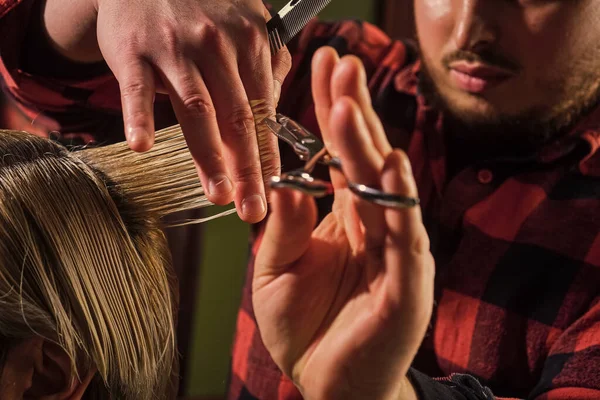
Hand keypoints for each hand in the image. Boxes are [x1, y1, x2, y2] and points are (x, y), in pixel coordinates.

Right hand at [43, 0, 291, 221]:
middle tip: (252, 208)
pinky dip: (139, 117)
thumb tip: (274, 115)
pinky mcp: (133, 50)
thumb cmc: (203, 7)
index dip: (269, 156)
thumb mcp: (248, 22)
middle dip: (247, 169)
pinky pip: (137, 88)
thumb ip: (267, 66)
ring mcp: (174, 47)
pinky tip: (142, 146)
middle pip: (237, 117)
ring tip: (218, 194)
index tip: (275, 194)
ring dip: (208, 156)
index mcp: (250, 43)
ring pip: (197, 109)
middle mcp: (216, 46)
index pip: (264, 111)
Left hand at [253, 47, 433, 399]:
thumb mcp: (276, 268)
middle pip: (365, 159)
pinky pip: (405, 235)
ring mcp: (394, 250)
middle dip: (353, 112)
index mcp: (343, 218)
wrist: (326, 382)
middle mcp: (373, 225)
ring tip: (348, 106)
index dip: (333, 111)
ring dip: (368, 146)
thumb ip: (284, 224)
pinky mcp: (407, 282)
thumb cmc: (304, 326)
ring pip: (386, 189)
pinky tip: (388, 167)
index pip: (340, 154)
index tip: (324, 69)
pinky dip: (399, 201)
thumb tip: (288, 179)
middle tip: (341, 67)